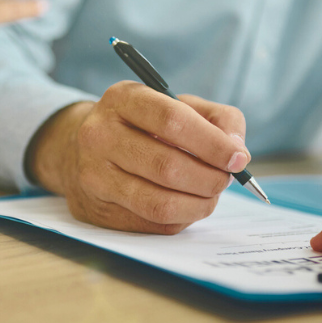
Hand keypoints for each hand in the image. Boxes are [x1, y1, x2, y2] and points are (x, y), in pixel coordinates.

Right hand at [26, 82, 251, 233]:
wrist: (84, 151)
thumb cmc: (143, 126)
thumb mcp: (176, 104)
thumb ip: (217, 118)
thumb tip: (237, 150)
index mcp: (122, 99)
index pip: (172, 120)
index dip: (212, 143)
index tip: (238, 158)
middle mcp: (100, 135)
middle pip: (167, 166)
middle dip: (210, 178)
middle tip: (226, 179)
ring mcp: (93, 175)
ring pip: (159, 202)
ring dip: (199, 204)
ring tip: (211, 194)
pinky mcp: (97, 209)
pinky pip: (152, 223)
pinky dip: (181, 217)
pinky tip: (186, 204)